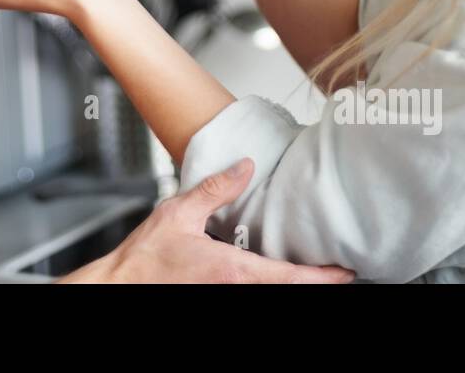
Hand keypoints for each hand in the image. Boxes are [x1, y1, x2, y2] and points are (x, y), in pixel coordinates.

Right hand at [62, 158, 353, 283]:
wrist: (119, 286)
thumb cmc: (143, 258)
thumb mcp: (179, 212)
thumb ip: (217, 189)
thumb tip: (245, 167)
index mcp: (232, 270)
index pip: (289, 277)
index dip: (322, 276)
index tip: (345, 272)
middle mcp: (234, 290)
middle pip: (285, 289)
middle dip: (312, 280)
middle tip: (335, 267)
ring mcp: (225, 298)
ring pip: (268, 292)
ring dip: (288, 281)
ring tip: (310, 269)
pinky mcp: (215, 297)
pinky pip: (248, 291)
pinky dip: (267, 283)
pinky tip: (271, 272)